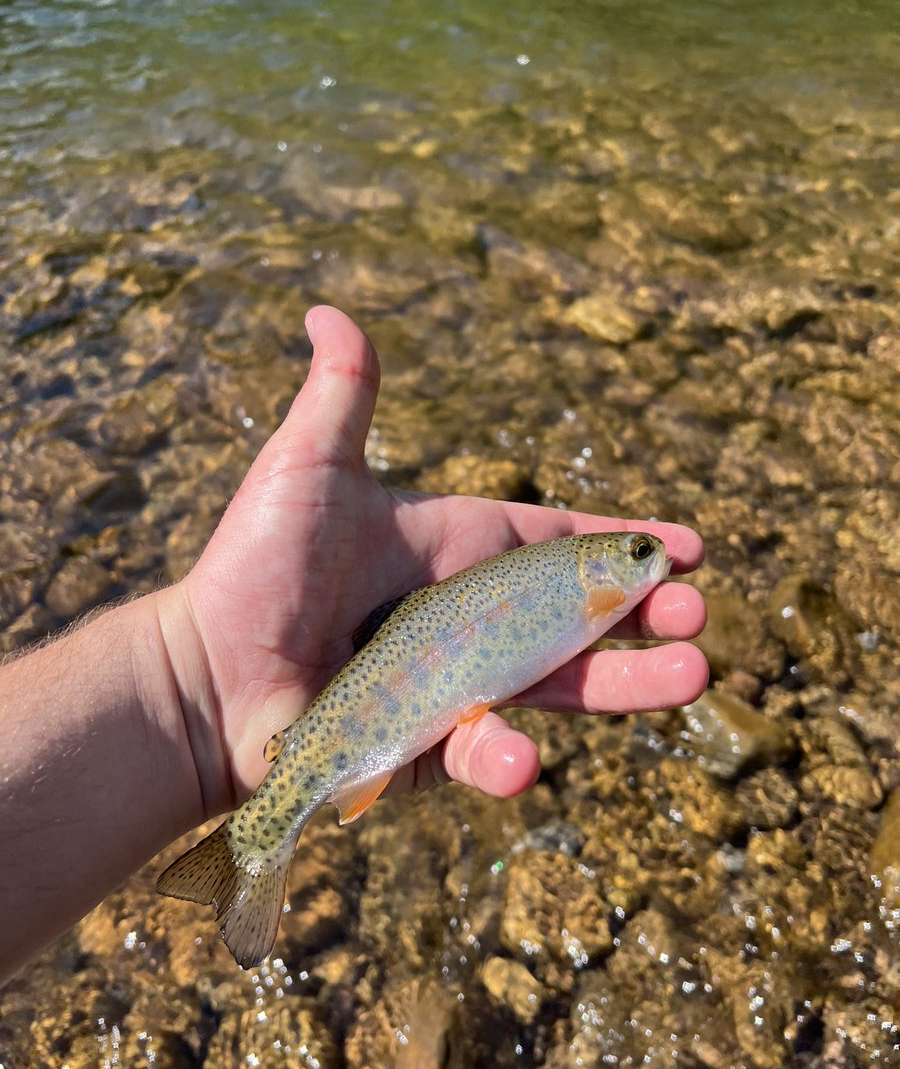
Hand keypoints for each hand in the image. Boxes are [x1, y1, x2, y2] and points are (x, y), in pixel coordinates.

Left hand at [159, 307, 706, 818]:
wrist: (203, 678)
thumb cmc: (251, 570)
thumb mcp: (304, 470)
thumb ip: (342, 399)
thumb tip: (328, 310)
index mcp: (459, 549)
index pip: (559, 542)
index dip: (622, 541)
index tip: (687, 546)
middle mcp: (472, 619)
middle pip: (582, 614)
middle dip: (648, 612)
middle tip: (701, 615)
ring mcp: (460, 686)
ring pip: (564, 687)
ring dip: (630, 684)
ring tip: (693, 674)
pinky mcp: (433, 747)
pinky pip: (484, 751)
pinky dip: (506, 758)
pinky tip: (520, 758)